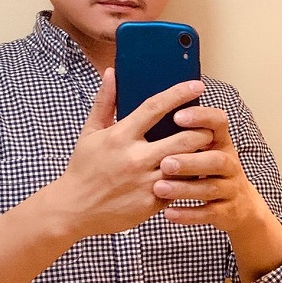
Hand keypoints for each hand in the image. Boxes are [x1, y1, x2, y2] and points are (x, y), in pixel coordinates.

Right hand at [54, 69, 212, 238]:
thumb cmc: (84, 168)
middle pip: (183, 139)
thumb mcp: (90, 133)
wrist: (74, 210)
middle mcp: (135, 158)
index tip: (196, 85)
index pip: (155, 108)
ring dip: (200, 156)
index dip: (179, 94)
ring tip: (205, 150)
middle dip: (202, 131)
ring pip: (187, 165)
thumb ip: (104, 102)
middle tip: (208, 127)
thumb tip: (112, 72)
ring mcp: (145, 182)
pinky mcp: (151, 203)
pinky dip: (189, 179)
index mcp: (120, 136)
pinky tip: (194, 173)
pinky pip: (180, 188)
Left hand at [152, 106, 267, 233]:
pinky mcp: (227, 212)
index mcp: (222, 143)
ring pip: (211, 188)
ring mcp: (231, 189)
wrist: (241, 207)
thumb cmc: (210, 171)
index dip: (202, 117)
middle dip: (191, 160)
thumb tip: (154, 109)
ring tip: (159, 189)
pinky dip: (189, 214)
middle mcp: (230, 164)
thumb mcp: (206, 149)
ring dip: (185, 188)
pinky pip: (209, 213)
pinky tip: (168, 214)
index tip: (177, 116)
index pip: (218, 122)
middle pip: (216, 159)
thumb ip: (185, 133)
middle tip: (164, 162)